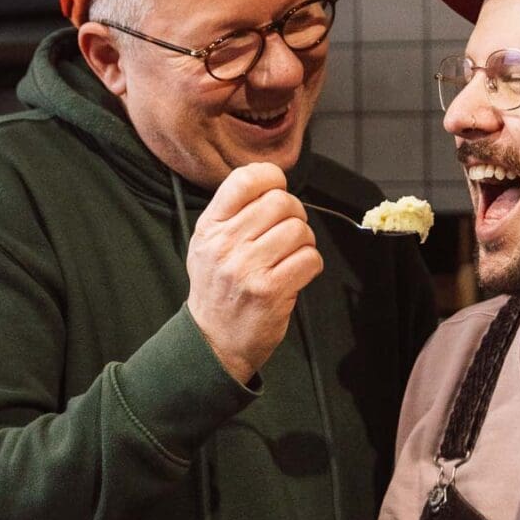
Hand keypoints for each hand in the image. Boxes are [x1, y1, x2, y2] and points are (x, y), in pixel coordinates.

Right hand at [187, 162, 322, 383]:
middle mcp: (226, 244)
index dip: (271, 179)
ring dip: (304, 242)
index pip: (244, 180)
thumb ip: (233, 213)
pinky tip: (296, 274)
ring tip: (291, 256)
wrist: (214, 340)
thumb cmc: (218, 289)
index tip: (276, 190)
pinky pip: (309, 259)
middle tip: (288, 232)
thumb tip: (273, 183)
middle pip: (281, 202)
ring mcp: (247, 268)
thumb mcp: (208, 245)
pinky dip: (311, 265)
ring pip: (299, 230)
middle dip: (295, 214)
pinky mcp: (270, 290)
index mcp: (210, 227)